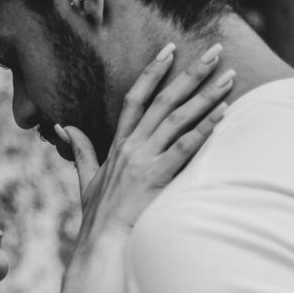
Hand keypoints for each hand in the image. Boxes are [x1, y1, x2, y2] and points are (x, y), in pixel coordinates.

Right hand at [60, 43, 234, 245]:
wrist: (102, 243)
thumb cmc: (98, 216)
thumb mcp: (86, 179)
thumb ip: (81, 150)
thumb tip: (65, 128)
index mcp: (118, 145)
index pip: (134, 98)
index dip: (152, 72)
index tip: (170, 49)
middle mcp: (132, 147)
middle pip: (163, 100)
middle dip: (191, 73)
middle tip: (215, 51)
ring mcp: (144, 161)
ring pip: (178, 118)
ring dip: (206, 95)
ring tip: (229, 77)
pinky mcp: (157, 177)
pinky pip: (185, 147)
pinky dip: (205, 128)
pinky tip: (223, 113)